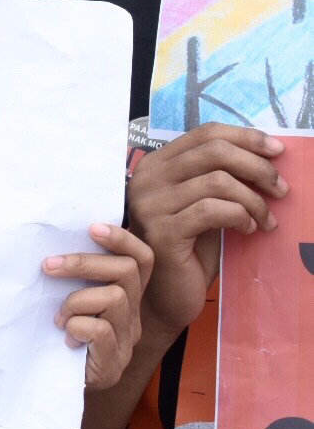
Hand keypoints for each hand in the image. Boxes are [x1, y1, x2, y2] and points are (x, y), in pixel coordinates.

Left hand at [45, 222, 153, 390]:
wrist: (55, 387)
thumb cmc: (58, 339)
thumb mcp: (67, 302)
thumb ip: (74, 280)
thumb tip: (53, 247)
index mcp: (126, 297)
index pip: (142, 259)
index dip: (122, 239)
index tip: (91, 227)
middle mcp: (133, 315)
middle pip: (127, 271)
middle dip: (84, 262)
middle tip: (48, 266)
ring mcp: (127, 339)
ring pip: (115, 297)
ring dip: (76, 301)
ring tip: (58, 317)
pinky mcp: (114, 362)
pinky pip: (100, 330)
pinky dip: (76, 326)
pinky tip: (66, 338)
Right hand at [128, 123, 284, 341]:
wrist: (167, 294)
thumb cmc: (190, 248)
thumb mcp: (205, 202)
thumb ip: (220, 176)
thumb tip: (268, 152)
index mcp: (156, 165)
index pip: (205, 133)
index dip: (246, 137)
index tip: (278, 152)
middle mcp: (146, 179)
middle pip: (214, 152)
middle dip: (258, 168)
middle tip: (281, 190)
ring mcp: (150, 205)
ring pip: (218, 181)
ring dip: (255, 200)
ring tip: (266, 219)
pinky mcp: (162, 232)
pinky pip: (213, 211)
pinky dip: (241, 216)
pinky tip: (249, 230)